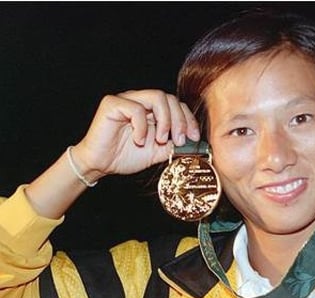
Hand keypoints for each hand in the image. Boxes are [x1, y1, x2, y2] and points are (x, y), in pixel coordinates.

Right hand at [74, 90, 199, 178]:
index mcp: (152, 109)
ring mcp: (126, 100)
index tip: (193, 138)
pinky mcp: (112, 104)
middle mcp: (141, 100)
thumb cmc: (125, 156)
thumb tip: (195, 143)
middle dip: (180, 120)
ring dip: (164, 120)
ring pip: (157, 97)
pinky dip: (142, 126)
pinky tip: (138, 141)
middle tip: (179, 140)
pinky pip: (136, 109)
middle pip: (170, 98)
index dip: (188, 120)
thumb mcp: (158, 152)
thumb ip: (175, 145)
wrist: (100, 164)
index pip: (177, 104)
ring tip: (160, 139)